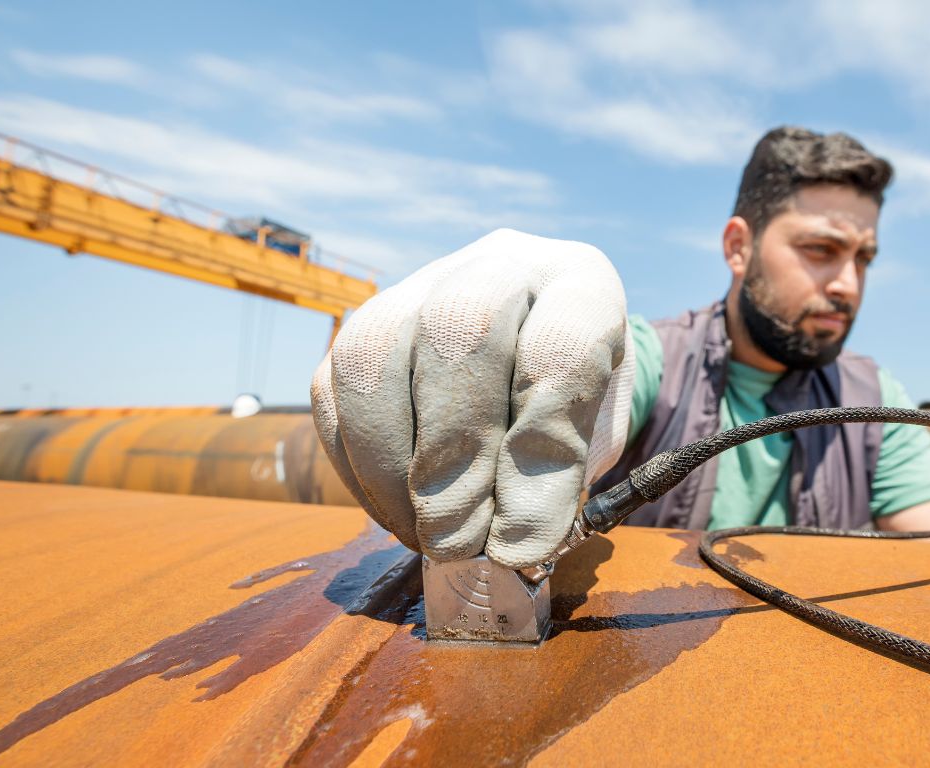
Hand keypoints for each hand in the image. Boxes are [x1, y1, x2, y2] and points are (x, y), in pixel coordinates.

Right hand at [311, 229, 633, 567]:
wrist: (542, 353)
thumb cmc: (577, 401)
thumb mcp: (597, 436)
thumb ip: (560, 477)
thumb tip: (511, 546)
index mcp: (579, 283)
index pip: (561, 347)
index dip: (539, 446)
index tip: (522, 537)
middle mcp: (498, 266)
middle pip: (457, 330)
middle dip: (452, 452)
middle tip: (458, 539)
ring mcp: (421, 283)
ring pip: (372, 354)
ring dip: (391, 466)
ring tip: (427, 536)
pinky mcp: (364, 321)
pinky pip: (332, 387)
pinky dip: (356, 464)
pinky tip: (397, 512)